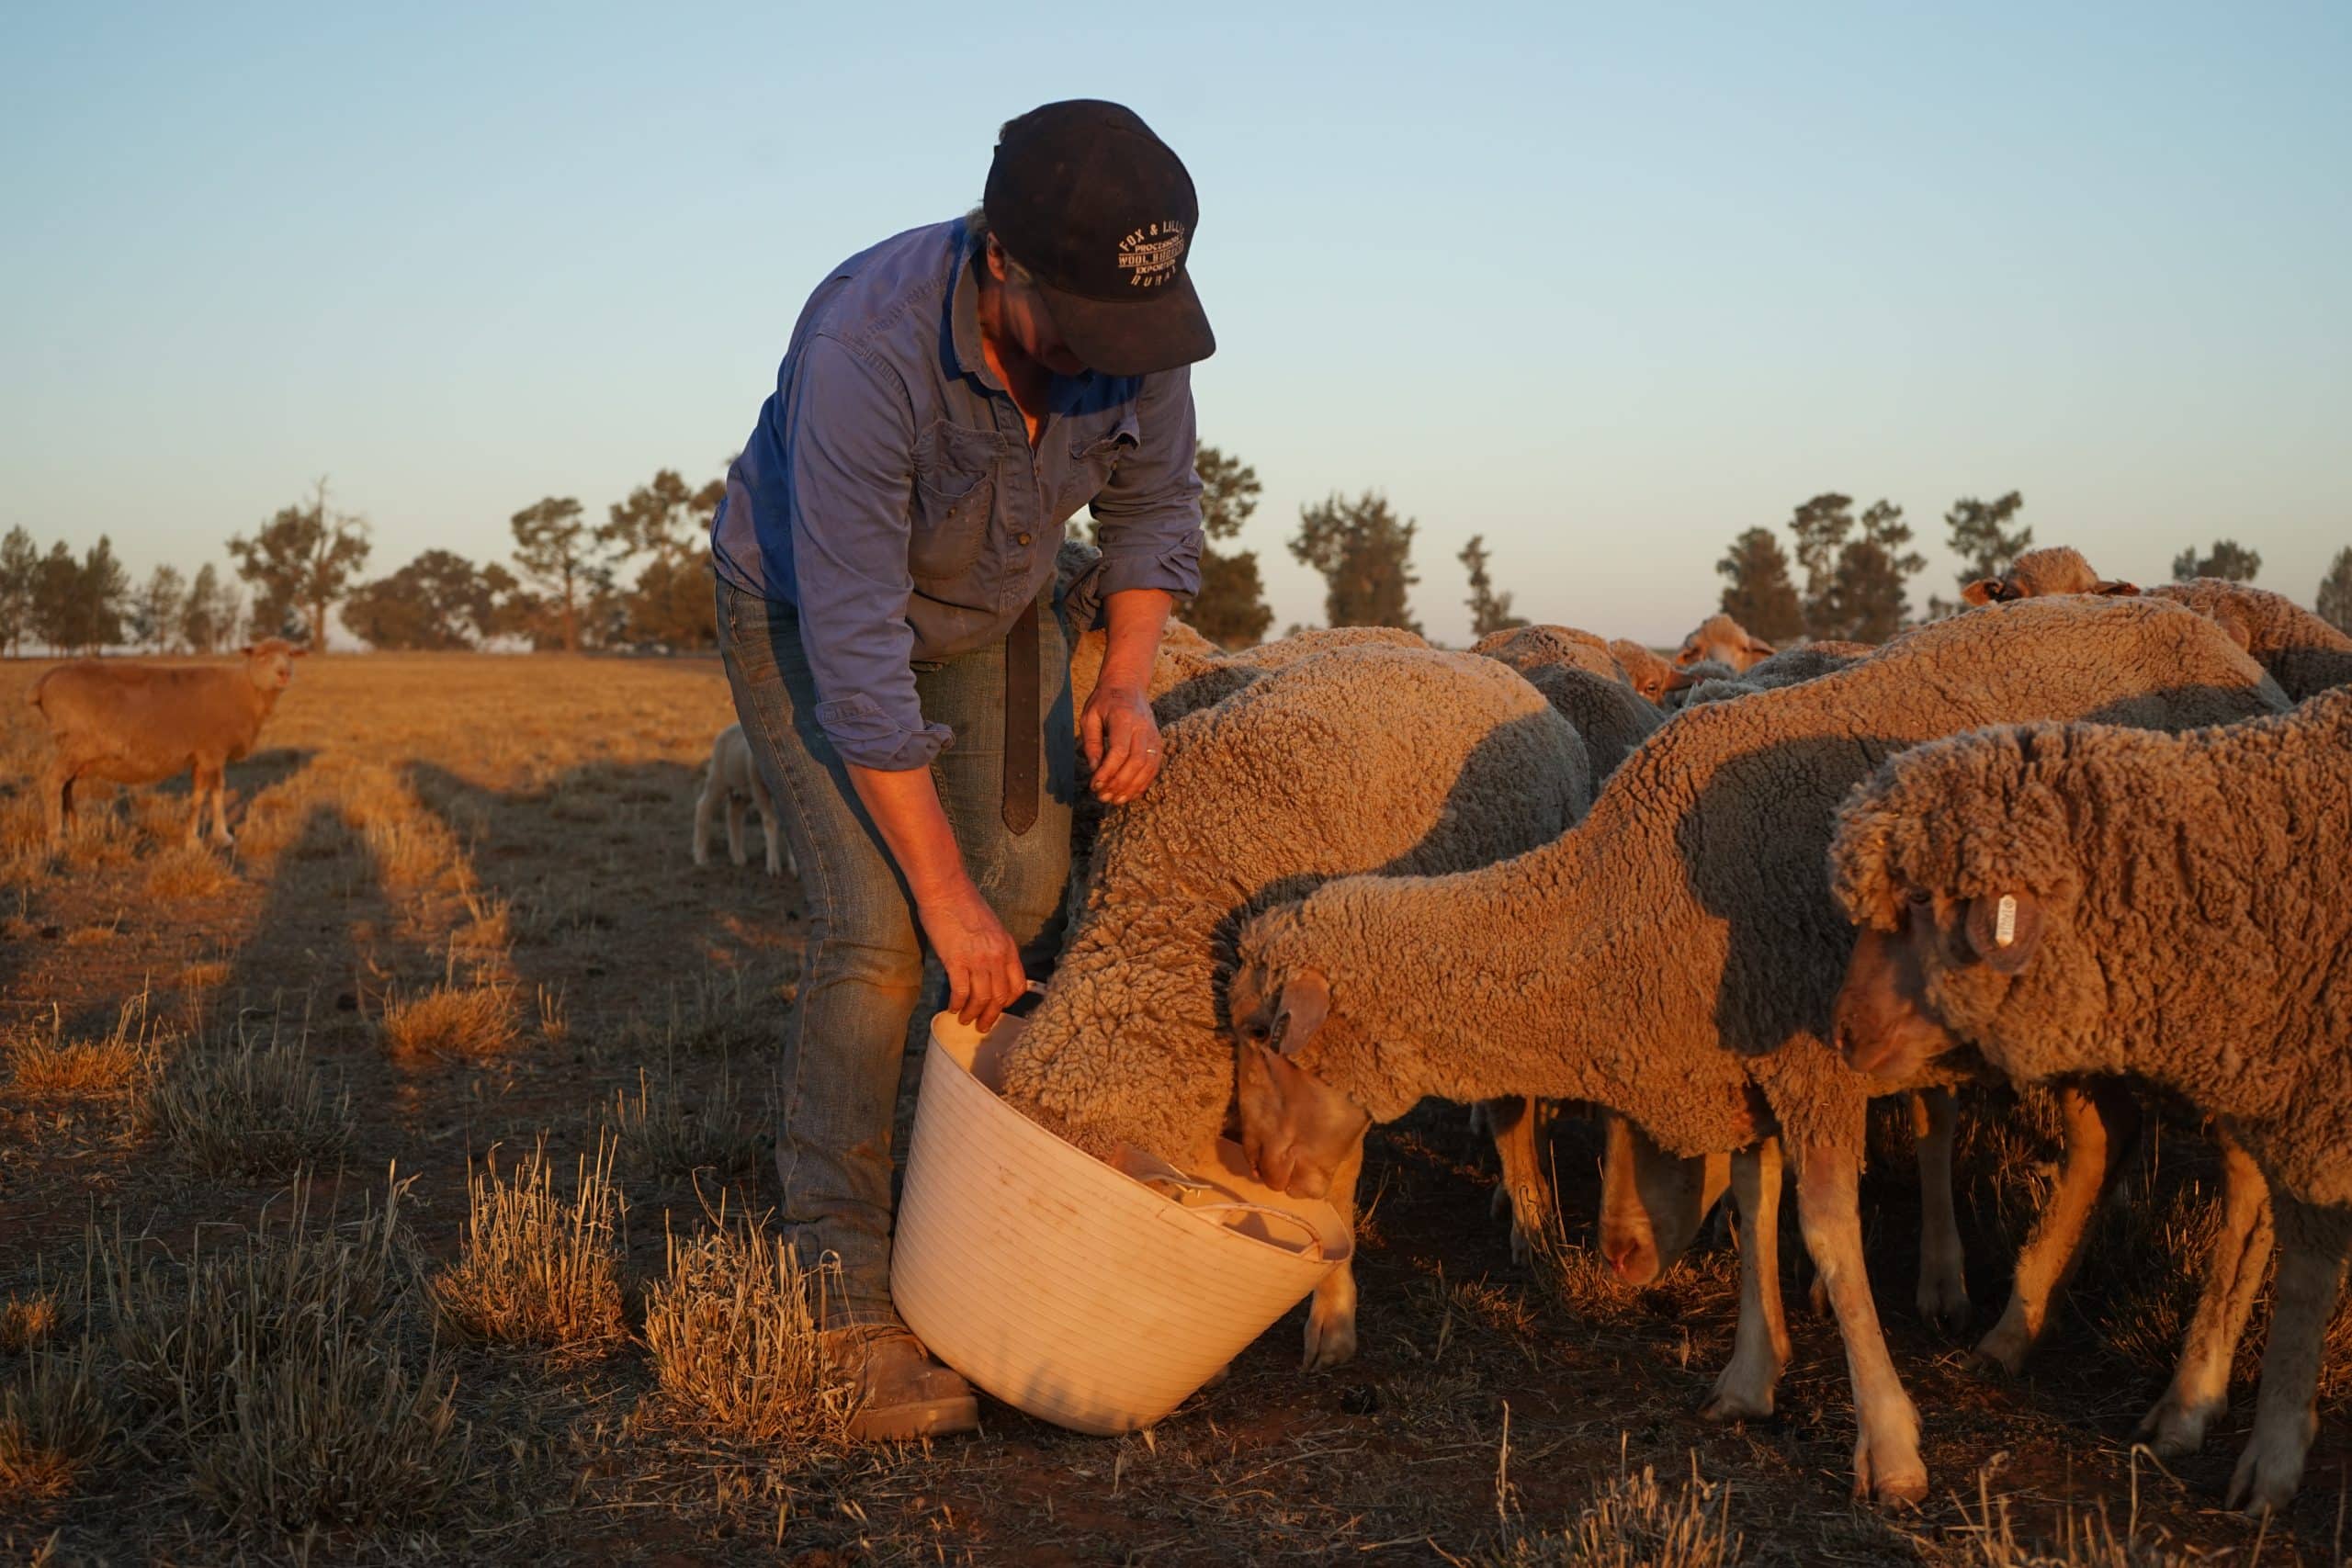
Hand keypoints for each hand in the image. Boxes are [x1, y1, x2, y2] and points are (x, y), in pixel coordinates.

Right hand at [916, 878, 1026, 1031]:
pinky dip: (957, 1004)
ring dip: (973, 1014)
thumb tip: (989, 971)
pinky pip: (961, 992)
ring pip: (981, 998)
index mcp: (1008, 947)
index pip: (1018, 985)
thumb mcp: (992, 928)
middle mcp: (997, 956)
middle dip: (991, 1015)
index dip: (1009, 1002)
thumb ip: (995, 949)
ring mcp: (977, 960)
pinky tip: (953, 1008)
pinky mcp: (956, 961)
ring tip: (965, 1020)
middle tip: (983, 1026)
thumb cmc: (965, 905)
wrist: (947, 890)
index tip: (999, 1008)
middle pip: (999, 997)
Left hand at [1080, 683, 1162, 804]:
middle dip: (1119, 783)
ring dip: (1132, 788)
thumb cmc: (1104, 702)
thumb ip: (1091, 743)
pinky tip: (1129, 794)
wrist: (1128, 686)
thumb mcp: (1089, 717)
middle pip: (1136, 762)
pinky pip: (1154, 767)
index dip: (1108, 772)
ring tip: (1115, 800)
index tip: (1094, 785)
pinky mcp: (1157, 743)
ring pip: (1148, 767)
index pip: (1119, 751)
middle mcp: (1143, 728)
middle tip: (1102, 797)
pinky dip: (1143, 783)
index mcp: (1124, 718)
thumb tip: (1095, 769)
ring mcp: (1153, 736)